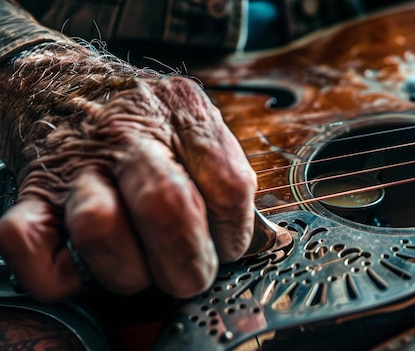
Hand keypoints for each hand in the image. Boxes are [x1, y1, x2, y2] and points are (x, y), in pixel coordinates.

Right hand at [0, 43, 256, 301]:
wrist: (59, 82)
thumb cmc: (140, 114)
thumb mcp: (194, 116)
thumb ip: (224, 166)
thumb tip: (258, 237)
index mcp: (184, 115)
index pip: (229, 187)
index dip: (233, 233)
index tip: (226, 246)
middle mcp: (131, 136)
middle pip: (168, 207)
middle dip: (188, 264)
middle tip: (189, 277)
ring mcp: (77, 164)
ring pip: (99, 228)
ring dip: (126, 271)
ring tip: (136, 269)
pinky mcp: (31, 192)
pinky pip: (27, 243)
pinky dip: (56, 275)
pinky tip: (81, 270)